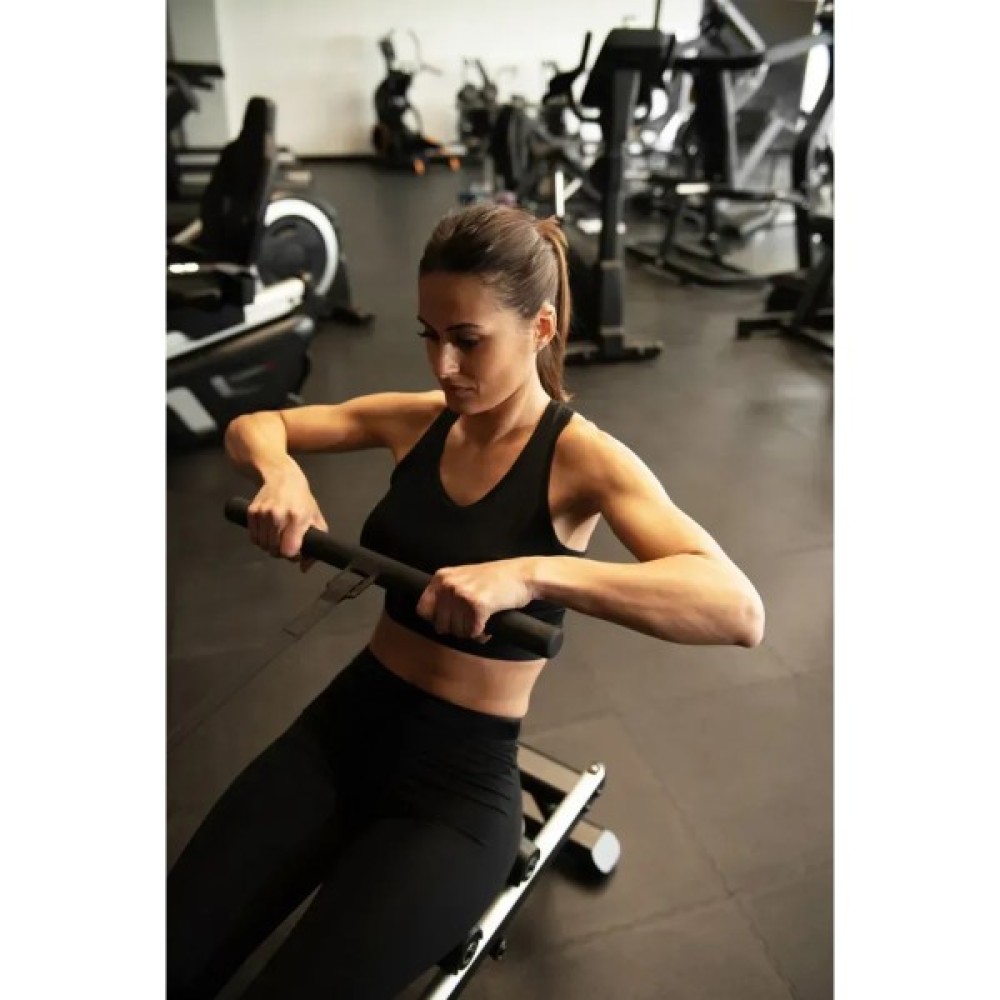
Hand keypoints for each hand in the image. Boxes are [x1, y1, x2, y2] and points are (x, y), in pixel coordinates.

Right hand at [247, 471, 327, 572]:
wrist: (283, 478)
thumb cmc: (302, 500)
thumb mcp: (316, 519)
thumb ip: (316, 545)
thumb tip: (304, 567)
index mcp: (297, 518)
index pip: (289, 551)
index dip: (293, 555)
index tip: (295, 550)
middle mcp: (278, 516)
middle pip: (274, 551)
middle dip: (281, 551)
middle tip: (286, 542)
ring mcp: (263, 514)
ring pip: (262, 546)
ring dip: (269, 546)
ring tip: (277, 535)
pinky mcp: (251, 512)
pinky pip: (253, 538)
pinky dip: (260, 539)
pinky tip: (268, 531)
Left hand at [415, 560, 534, 641]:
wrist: (522, 575)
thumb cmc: (496, 579)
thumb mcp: (464, 578)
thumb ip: (447, 593)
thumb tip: (434, 620)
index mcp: (441, 577)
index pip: (422, 609)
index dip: (436, 619)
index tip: (451, 620)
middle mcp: (448, 585)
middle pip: (441, 625)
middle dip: (457, 628)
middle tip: (471, 621)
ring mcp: (462, 594)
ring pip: (457, 631)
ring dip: (471, 631)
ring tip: (483, 620)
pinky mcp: (478, 605)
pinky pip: (473, 632)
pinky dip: (482, 634)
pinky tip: (490, 624)